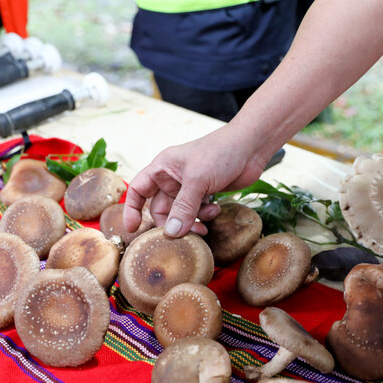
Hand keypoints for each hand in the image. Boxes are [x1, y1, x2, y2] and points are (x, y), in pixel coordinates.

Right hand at [123, 125, 267, 236]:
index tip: (132, 229)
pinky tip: (216, 210)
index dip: (132, 209)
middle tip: (180, 235)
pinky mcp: (206, 193)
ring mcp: (189, 186)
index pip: (138, 189)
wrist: (251, 147)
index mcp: (162, 167)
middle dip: (170, 223)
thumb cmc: (220, 152)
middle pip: (160, 208)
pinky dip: (205, 216)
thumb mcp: (197, 181)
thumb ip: (183, 208)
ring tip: (204, 226)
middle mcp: (173, 178)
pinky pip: (197, 212)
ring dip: (191, 222)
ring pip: (180, 213)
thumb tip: (171, 233)